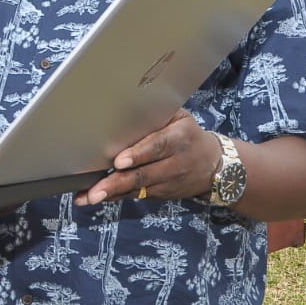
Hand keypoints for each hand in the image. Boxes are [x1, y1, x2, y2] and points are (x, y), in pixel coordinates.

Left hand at [75, 110, 217, 205]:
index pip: (157, 147)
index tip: (119, 162)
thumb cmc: (188, 134)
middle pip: (144, 174)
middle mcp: (174, 163)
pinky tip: (96, 198)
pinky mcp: (161, 193)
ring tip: (89, 197)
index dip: (138, 155)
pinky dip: (115, 197)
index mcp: (179, 139)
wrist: (216, 166)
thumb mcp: (180, 118)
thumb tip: (125, 106)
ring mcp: (168, 182)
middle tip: (95, 190)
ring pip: (137, 189)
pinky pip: (136, 195)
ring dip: (111, 194)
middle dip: (117, 183)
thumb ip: (156, 115)